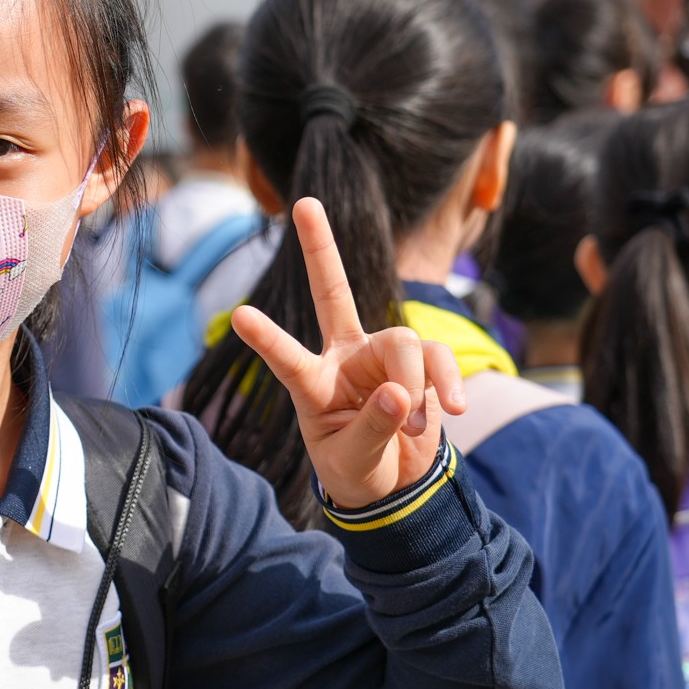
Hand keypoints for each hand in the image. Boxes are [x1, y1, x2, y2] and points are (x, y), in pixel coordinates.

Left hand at [231, 198, 467, 509]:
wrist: (394, 484)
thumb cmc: (357, 469)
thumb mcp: (353, 460)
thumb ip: (374, 428)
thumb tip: (400, 393)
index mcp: (313, 383)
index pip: (287, 357)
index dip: (267, 339)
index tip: (239, 316)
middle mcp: (344, 357)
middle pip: (335, 294)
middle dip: (320, 249)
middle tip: (305, 203)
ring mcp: (382, 356)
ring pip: (405, 341)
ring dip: (416, 381)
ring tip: (412, 424)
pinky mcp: (421, 365)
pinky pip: (439, 360)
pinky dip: (447, 383)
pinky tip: (449, 410)